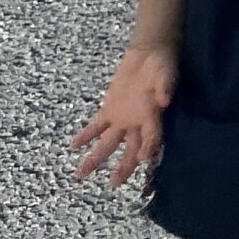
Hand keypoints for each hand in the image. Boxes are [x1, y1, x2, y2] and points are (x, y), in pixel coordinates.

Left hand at [70, 44, 175, 187]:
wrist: (148, 55)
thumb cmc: (162, 66)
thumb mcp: (165, 72)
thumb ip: (165, 86)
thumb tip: (164, 101)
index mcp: (153, 117)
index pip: (152, 138)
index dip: (148, 149)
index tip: (142, 160)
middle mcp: (137, 125)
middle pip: (130, 151)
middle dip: (123, 167)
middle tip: (114, 183)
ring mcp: (122, 120)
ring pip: (108, 145)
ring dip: (96, 159)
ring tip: (81, 174)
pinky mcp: (109, 112)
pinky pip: (96, 128)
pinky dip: (85, 137)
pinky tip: (73, 146)